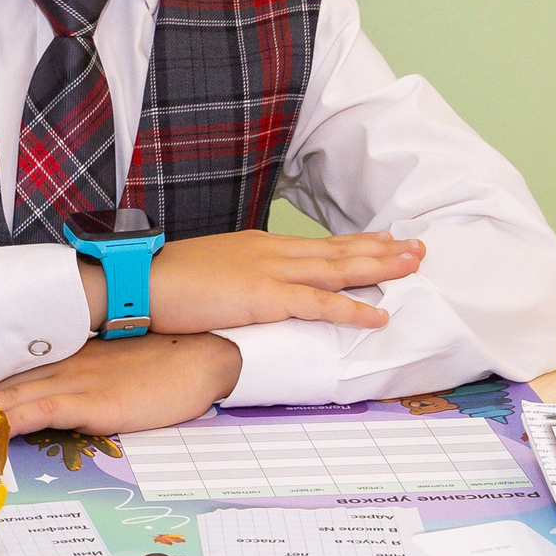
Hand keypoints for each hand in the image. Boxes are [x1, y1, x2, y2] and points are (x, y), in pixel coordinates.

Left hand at [0, 332, 241, 436]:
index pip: (4, 372)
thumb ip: (75, 383)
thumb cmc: (163, 367)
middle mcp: (58, 366)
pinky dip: (9, 420)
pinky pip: (39, 410)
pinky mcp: (89, 401)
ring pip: (8, 396)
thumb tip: (44, 401)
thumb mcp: (111, 372)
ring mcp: (72, 381)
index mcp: (61, 359)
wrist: (201, 357)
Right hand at [80, 230, 423, 335]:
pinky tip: (380, 314)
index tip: (385, 241)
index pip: (317, 245)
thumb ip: (237, 283)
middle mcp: (271, 252)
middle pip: (338, 249)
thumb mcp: (210, 275)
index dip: (356, 243)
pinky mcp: (264, 296)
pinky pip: (319, 304)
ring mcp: (270, 272)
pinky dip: (352, 309)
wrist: (136, 279)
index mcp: (259, 247)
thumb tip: (250, 297)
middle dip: (382, 248)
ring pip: (338, 267)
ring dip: (381, 267)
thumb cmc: (163, 283)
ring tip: (414, 265)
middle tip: (419, 247)